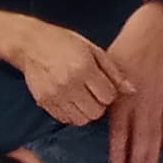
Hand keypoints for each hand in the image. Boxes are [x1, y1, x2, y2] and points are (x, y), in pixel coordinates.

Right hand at [8, 18, 124, 127]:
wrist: (30, 43)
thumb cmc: (65, 43)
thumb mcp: (93, 50)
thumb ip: (113, 71)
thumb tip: (132, 90)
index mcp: (84, 68)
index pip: (108, 96)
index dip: (109, 93)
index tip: (104, 85)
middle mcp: (69, 84)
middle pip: (96, 112)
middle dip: (99, 105)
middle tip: (94, 93)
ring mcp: (54, 95)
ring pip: (81, 120)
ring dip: (86, 112)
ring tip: (83, 97)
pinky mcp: (43, 102)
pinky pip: (65, 119)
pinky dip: (71, 114)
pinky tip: (71, 100)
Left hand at [102, 9, 162, 162]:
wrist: (153, 33)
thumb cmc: (126, 48)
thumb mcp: (106, 70)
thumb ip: (106, 94)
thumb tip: (100, 114)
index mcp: (122, 98)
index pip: (119, 132)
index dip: (118, 151)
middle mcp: (141, 103)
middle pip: (140, 137)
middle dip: (138, 157)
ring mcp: (159, 100)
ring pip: (157, 133)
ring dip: (154, 152)